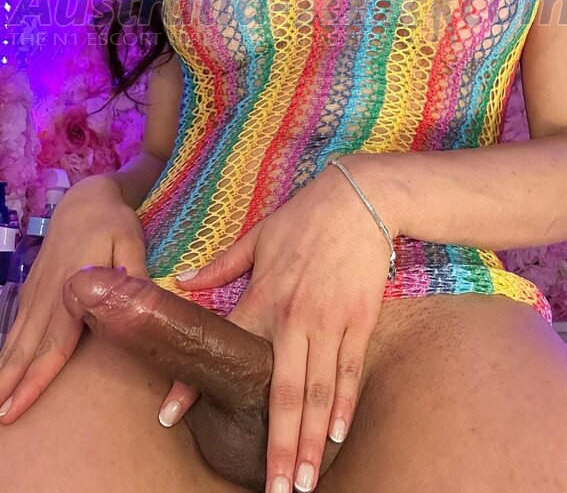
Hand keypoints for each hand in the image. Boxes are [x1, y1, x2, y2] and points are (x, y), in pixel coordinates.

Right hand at [0, 176, 149, 424]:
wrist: (86, 198)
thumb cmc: (115, 223)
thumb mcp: (132, 244)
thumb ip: (132, 278)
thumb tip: (134, 309)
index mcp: (71, 288)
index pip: (54, 344)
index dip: (37, 378)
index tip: (17, 406)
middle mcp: (48, 294)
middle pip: (27, 348)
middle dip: (10, 384)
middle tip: (0, 417)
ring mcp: (36, 291)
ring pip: (17, 338)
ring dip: (4, 370)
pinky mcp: (32, 288)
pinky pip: (16, 325)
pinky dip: (6, 350)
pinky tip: (3, 368)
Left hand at [164, 156, 398, 492]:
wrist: (359, 198)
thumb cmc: (304, 217)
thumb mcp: (257, 236)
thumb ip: (222, 265)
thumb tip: (183, 279)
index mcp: (263, 296)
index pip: (225, 347)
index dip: (195, 381)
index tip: (171, 415)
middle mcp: (294, 317)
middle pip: (283, 392)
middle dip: (278, 445)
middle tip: (274, 489)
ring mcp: (330, 321)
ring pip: (319, 391)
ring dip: (312, 440)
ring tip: (304, 481)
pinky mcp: (359, 319)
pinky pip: (351, 370)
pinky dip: (344, 405)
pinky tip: (337, 436)